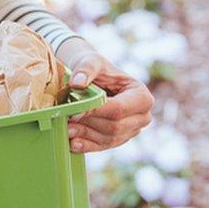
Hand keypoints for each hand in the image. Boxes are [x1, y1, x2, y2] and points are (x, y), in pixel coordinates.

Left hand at [58, 38, 153, 152]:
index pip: (119, 109)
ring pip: (108, 139)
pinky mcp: (119, 139)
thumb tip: (77, 83)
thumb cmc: (96, 68)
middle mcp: (142, 116)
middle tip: (66, 120)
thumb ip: (85, 69)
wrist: (92, 79)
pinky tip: (73, 143)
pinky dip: (87, 145)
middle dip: (89, 124)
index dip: (96, 112)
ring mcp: (132, 130)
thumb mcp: (91, 61)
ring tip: (66, 129)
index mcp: (142, 96)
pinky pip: (103, 146)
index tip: (74, 111)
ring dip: (85, 135)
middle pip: (115, 127)